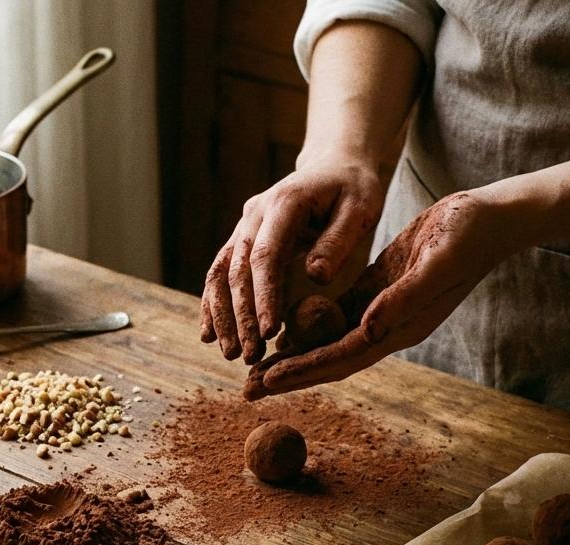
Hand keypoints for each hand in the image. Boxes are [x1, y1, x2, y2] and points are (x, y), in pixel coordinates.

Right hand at [200, 161, 383, 362]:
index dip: (264, 295)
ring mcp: (244, 226)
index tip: (270, 331)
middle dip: (240, 315)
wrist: (333, 165)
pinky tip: (211, 334)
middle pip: (237, 269)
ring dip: (221, 315)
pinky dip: (213, 303)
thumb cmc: (353, 188)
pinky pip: (220, 273)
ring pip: (220, 273)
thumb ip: (337, 241)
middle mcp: (254, 214)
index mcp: (284, 204)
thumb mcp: (359, 208)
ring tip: (228, 353)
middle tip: (247, 354)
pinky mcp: (242, 239)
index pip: (266, 255)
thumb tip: (316, 278)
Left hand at [245, 191, 518, 398]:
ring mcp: (382, 311)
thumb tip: (368, 327)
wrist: (490, 218)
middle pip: (328, 360)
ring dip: (293, 356)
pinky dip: (308, 327)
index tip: (267, 379)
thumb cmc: (467, 235)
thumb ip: (403, 297)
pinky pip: (335, 316)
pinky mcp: (377, 290)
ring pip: (328, 341)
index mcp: (401, 326)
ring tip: (255, 369)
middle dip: (288, 375)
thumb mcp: (435, 262)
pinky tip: (282, 332)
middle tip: (246, 390)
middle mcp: (388, 327)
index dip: (303, 369)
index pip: (342, 357)